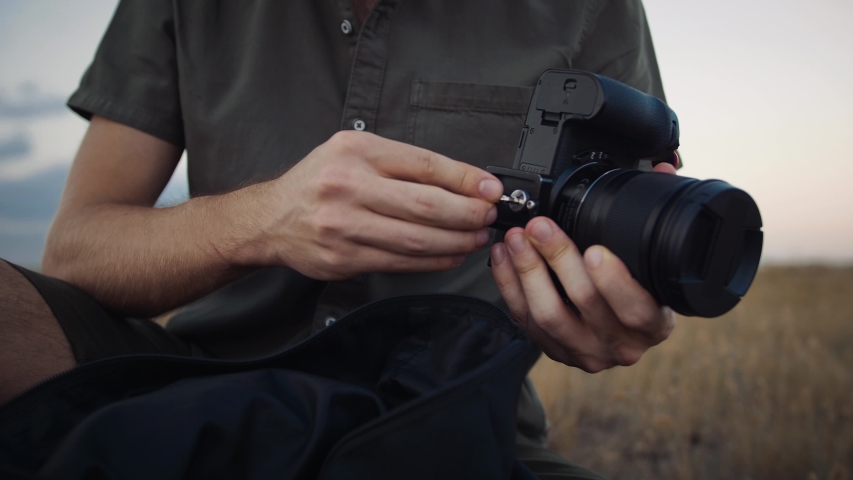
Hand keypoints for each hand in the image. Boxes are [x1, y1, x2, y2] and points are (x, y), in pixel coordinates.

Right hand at [236, 131, 502, 279]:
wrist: (270, 218)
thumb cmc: (319, 182)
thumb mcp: (355, 153)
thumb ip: (403, 164)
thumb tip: (464, 181)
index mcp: (355, 152)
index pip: (423, 164)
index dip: (465, 179)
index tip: (491, 189)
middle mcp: (347, 186)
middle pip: (424, 204)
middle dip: (467, 213)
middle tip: (489, 217)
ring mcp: (343, 226)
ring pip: (415, 239)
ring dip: (455, 241)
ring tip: (476, 237)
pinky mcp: (342, 259)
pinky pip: (400, 262)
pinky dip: (432, 261)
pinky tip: (450, 255)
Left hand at [489, 163, 676, 371]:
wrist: (621, 336)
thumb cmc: (642, 293)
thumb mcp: (656, 263)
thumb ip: (658, 216)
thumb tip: (662, 169)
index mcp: (652, 323)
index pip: (635, 308)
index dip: (614, 282)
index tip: (595, 251)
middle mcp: (619, 345)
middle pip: (584, 303)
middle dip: (559, 259)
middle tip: (541, 228)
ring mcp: (583, 350)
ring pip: (548, 315)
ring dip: (528, 271)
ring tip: (517, 239)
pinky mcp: (552, 349)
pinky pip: (524, 319)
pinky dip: (510, 285)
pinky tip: (504, 257)